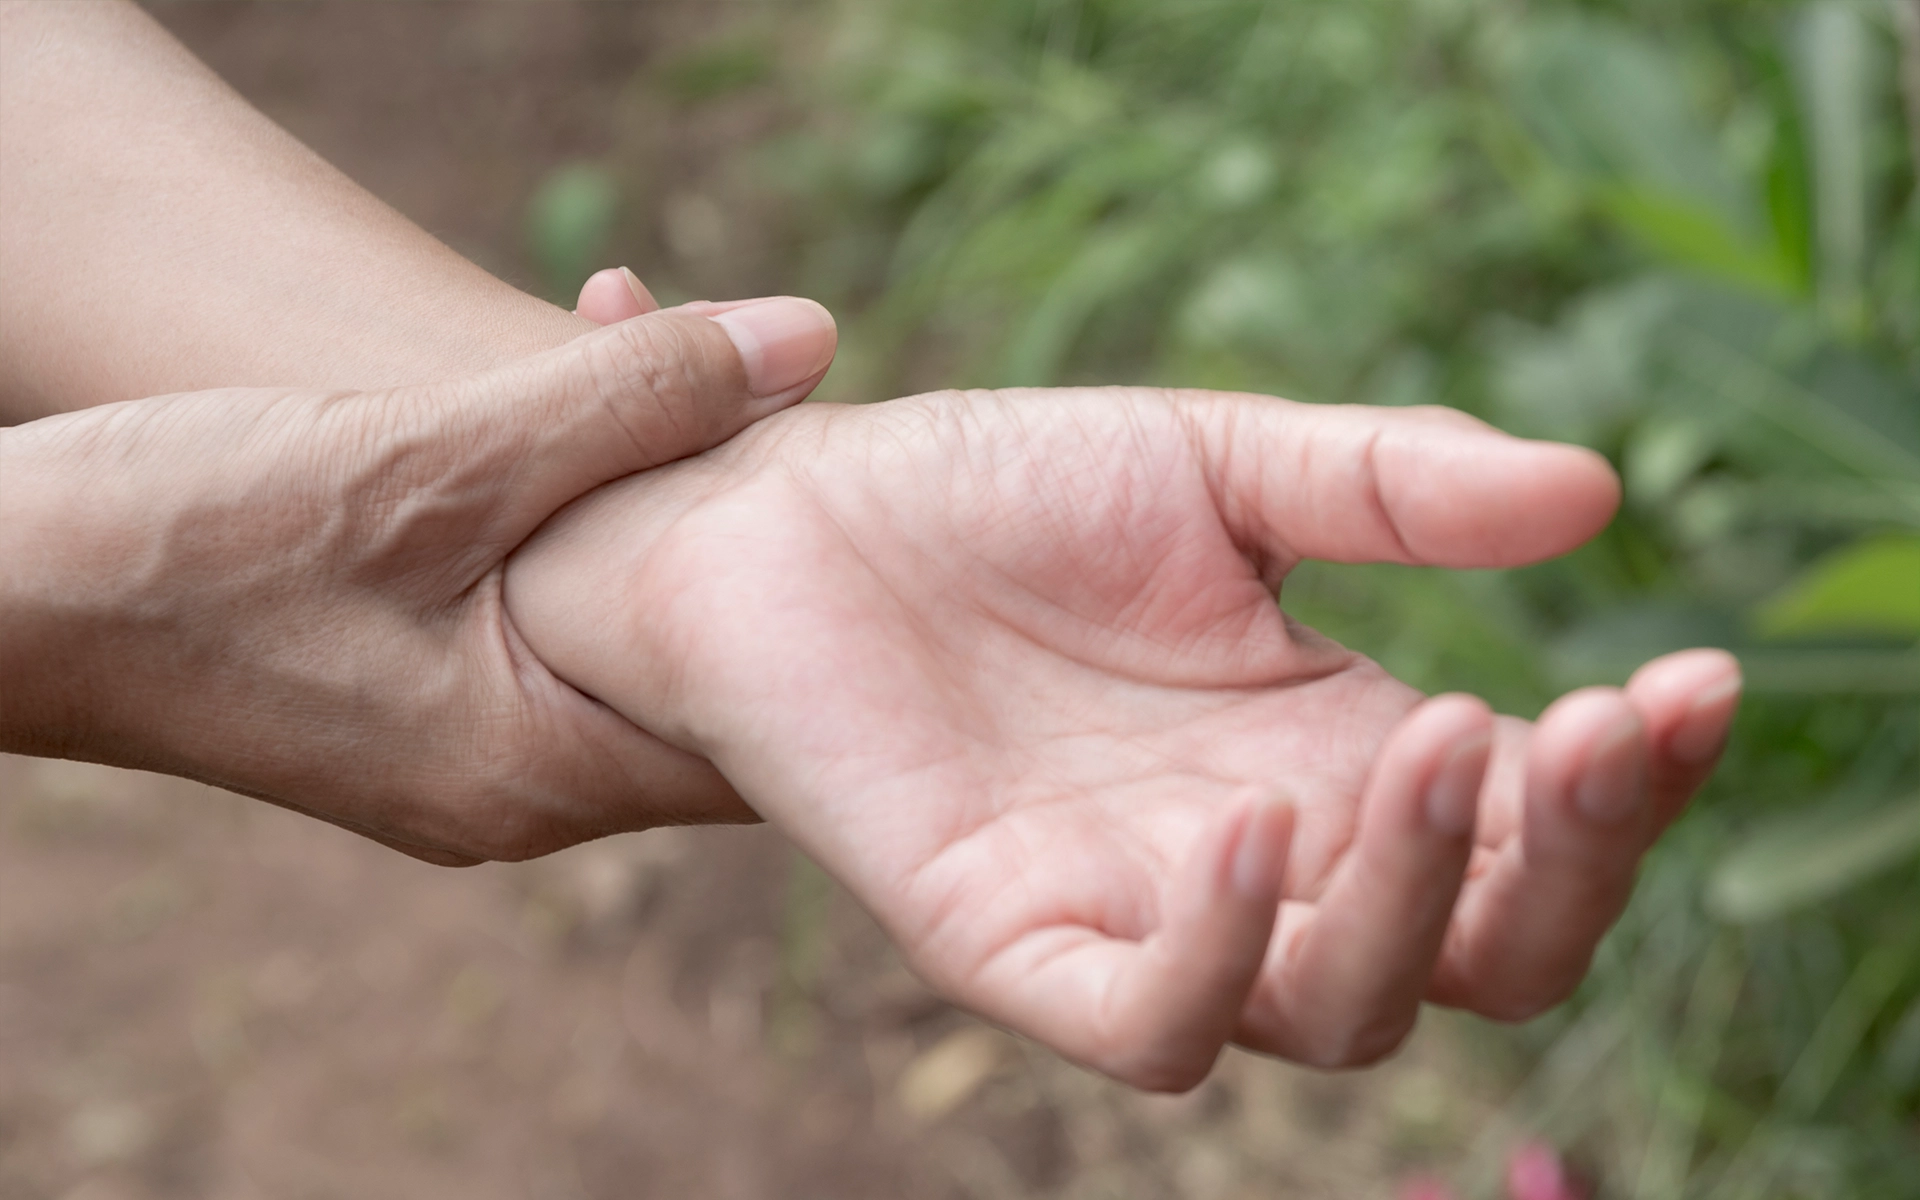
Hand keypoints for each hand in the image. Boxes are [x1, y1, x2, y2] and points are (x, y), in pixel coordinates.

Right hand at [0, 297, 836, 863]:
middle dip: (734, 505)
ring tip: (639, 331)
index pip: (765, 726)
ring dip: (643, 480)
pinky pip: (543, 606)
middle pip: (700, 664)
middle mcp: (517, 790)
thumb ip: (626, 402)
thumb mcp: (429, 455)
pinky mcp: (418, 701)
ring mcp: (464, 753)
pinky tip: (566, 386)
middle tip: (753, 372)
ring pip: (619, 617)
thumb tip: (806, 339)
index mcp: (538, 769)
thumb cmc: (183, 542)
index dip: (832, 600)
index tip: (863, 474)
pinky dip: (571, 503)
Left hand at [505, 389, 1740, 1086]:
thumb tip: (1597, 494)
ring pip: (1337, 1011)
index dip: (1627, 783)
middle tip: (1589, 724)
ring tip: (1438, 729)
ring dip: (1419, 899)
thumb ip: (1393, 484)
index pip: (1530, 832)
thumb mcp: (1218, 463)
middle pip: (1479, 956)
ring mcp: (1135, 916)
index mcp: (1332, 757)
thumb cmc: (995, 495)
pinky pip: (1141, 1026)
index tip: (1689, 677)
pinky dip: (1215, 955)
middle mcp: (1261, 863)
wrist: (781, 512)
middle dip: (1566, 862)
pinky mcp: (1003, 941)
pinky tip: (1248, 820)